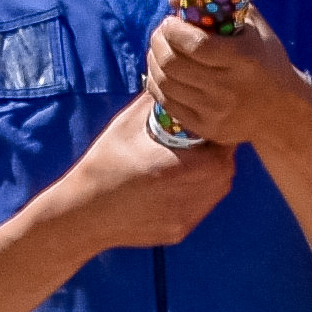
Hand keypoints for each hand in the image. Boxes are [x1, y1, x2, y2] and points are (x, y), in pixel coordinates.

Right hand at [45, 91, 239, 248]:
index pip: (224, 140)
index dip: (213, 129)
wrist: (85, 212)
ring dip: (205, 174)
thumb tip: (171, 81)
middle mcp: (199, 193)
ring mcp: (192, 214)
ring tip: (178, 165)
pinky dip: (190, 194)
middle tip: (188, 145)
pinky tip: (166, 187)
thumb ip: (157, 102)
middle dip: (211, 152)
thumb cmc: (106, 164)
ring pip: (216, 188)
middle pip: (225, 166)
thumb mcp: (129, 125)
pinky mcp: (183, 229)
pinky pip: (199, 206)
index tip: (198, 126)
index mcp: (192, 164)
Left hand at [139, 10, 311, 155]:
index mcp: (243, 60)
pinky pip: (167, 104)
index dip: (173, 30)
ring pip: (165, 83)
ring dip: (154, 61)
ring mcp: (216, 112)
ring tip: (158, 51)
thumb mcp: (255, 30)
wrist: (283, 112)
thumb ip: (220, 8)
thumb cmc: (267, 62)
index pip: (194, 44)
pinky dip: (157, 85)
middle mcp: (229, 88)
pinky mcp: (207, 128)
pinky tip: (161, 74)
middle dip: (158, 42)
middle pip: (173, 64)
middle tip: (160, 34)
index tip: (170, 22)